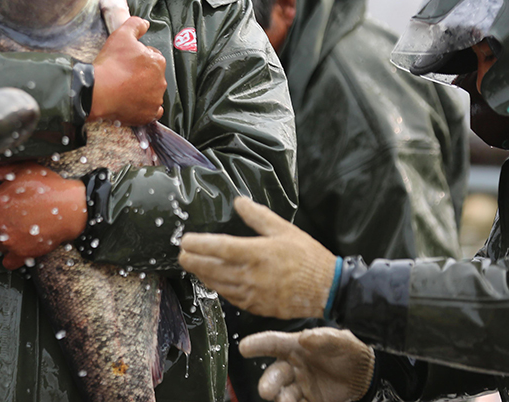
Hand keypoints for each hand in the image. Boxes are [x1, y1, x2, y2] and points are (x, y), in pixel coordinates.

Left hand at [0, 162, 86, 269]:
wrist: (73, 207)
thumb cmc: (49, 187)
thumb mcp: (23, 168)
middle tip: (7, 216)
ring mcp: (10, 240)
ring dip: (2, 238)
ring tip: (18, 228)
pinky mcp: (22, 253)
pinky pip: (7, 260)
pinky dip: (11, 255)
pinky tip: (19, 244)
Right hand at [90, 16, 165, 124]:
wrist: (98, 91)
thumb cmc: (110, 64)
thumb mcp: (121, 35)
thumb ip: (135, 25)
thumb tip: (145, 23)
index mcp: (157, 62)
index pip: (152, 57)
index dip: (139, 57)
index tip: (127, 61)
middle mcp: (161, 81)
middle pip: (153, 75)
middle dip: (142, 74)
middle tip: (124, 75)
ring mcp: (155, 99)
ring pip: (153, 93)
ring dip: (143, 90)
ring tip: (126, 89)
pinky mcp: (148, 115)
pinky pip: (152, 111)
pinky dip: (145, 108)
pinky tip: (134, 103)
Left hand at [178, 196, 337, 318]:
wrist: (326, 289)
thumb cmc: (307, 257)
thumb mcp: (284, 229)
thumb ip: (258, 216)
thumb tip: (239, 202)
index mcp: (257, 253)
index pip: (220, 247)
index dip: (199, 244)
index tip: (185, 240)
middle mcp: (251, 276)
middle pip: (212, 268)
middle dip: (193, 261)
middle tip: (182, 254)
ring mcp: (253, 294)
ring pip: (218, 285)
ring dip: (203, 275)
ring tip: (193, 266)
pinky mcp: (257, 307)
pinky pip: (231, 297)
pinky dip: (219, 288)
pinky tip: (214, 281)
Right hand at [240, 328, 374, 401]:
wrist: (364, 373)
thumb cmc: (346, 349)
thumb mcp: (340, 340)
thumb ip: (324, 338)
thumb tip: (305, 338)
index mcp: (295, 346)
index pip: (273, 343)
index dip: (257, 344)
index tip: (244, 347)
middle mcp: (293, 367)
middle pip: (274, 375)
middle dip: (268, 383)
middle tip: (266, 391)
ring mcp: (300, 385)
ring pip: (283, 394)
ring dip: (280, 399)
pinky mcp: (310, 400)